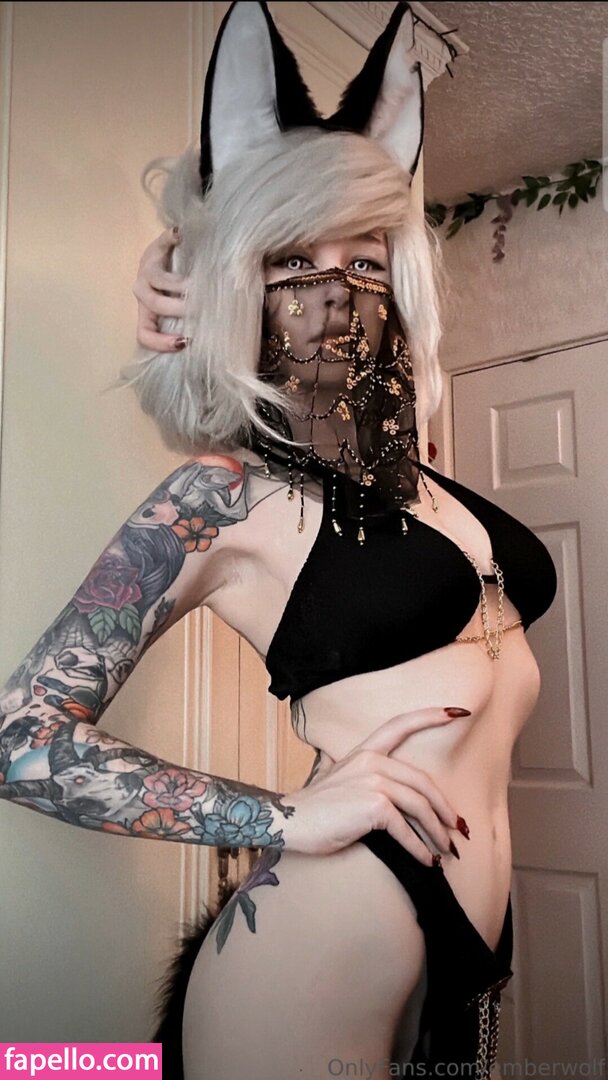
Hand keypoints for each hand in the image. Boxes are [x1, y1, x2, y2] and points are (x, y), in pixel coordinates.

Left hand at [132, 226, 189, 351]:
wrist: (173, 255)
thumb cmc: (184, 290)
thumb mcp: (185, 311)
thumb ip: (195, 326)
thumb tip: (215, 344)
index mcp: (148, 311)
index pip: (145, 334)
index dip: (161, 342)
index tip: (186, 341)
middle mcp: (144, 292)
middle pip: (156, 305)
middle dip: (180, 309)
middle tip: (200, 308)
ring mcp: (148, 269)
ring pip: (157, 280)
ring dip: (178, 284)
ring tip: (196, 284)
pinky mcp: (156, 246)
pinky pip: (163, 242)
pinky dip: (172, 239)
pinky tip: (183, 236)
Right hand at [280, 706, 470, 862]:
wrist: (291, 821)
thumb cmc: (316, 808)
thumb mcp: (340, 779)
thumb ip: (363, 776)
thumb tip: (386, 794)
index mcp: (365, 751)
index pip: (401, 725)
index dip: (430, 716)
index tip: (456, 712)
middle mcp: (371, 761)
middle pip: (422, 781)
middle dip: (444, 807)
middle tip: (457, 827)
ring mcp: (374, 781)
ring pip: (419, 806)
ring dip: (437, 832)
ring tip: (446, 849)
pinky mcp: (374, 806)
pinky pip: (406, 829)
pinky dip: (419, 848)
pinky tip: (427, 860)